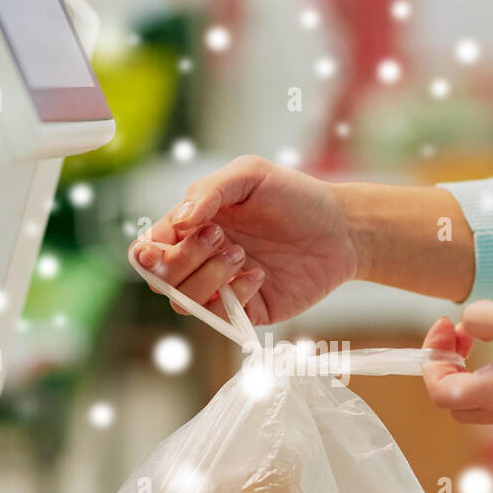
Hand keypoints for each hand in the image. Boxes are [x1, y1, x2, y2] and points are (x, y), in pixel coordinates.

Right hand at [130, 155, 358, 324]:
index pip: (149, 249)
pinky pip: (220, 317)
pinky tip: (260, 275)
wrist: (343, 228)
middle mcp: (201, 260)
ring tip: (242, 255)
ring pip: (185, 302)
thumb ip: (208, 191)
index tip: (172, 239)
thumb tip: (179, 222)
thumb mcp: (250, 175)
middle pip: (160, 279)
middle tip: (221, 237)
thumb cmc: (295, 196)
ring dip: (209, 277)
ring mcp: (222, 288)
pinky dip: (235, 296)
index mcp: (192, 227)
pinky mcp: (247, 311)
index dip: (149, 252)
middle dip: (184, 260)